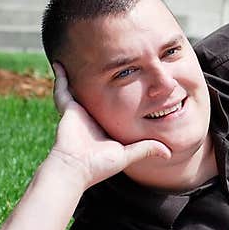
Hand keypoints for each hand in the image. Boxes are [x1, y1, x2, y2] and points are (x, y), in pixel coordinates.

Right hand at [49, 62, 169, 189]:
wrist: (76, 169)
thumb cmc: (100, 165)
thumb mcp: (127, 155)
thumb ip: (146, 149)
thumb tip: (169, 153)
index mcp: (102, 126)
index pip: (110, 107)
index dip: (116, 97)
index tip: (127, 81)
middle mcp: (89, 117)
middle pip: (93, 95)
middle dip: (94, 82)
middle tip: (100, 65)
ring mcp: (77, 112)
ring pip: (77, 89)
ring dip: (76, 76)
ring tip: (77, 60)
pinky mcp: (68, 109)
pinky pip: (62, 89)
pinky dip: (60, 77)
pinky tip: (59, 64)